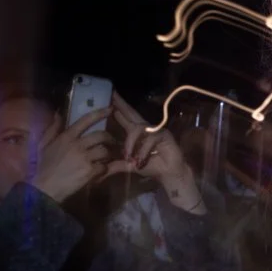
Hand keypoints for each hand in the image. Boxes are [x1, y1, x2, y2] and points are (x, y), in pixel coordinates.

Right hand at [30, 108, 114, 202]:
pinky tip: (100, 171)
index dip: (100, 113)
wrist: (45, 187)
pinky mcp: (89, 171)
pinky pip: (104, 166)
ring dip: (108, 155)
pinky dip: (104, 169)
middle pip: (101, 135)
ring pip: (105, 151)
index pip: (86, 120)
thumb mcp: (44, 144)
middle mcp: (77, 145)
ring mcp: (84, 158)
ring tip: (108, 158)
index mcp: (67, 136)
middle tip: (113, 143)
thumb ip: (52, 128)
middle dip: (110, 138)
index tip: (110, 109)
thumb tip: (58, 113)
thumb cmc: (43, 166)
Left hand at [107, 91, 204, 212]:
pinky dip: (143, 150)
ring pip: (138, 129)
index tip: (109, 99)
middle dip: (122, 105)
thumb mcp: (131, 166)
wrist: (169, 174)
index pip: (125, 118)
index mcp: (136, 134)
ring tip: (128, 158)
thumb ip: (119, 164)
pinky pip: (150, 138)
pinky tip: (141, 160)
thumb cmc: (151, 167)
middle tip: (113, 96)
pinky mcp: (164, 134)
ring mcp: (155, 130)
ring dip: (131, 143)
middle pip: (132, 113)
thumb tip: (103, 168)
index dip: (118, 109)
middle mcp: (145, 129)